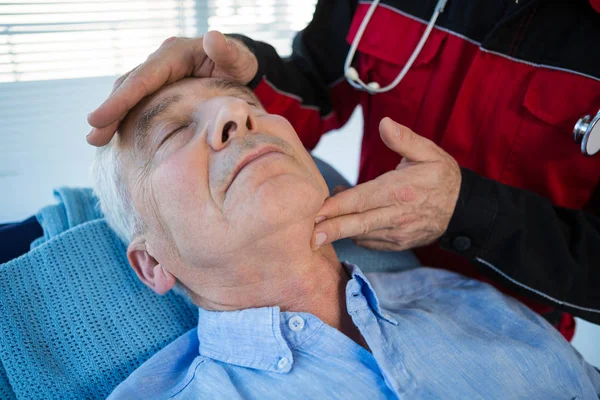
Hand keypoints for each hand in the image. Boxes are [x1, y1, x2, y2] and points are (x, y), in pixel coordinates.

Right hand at [86, 31, 257, 145]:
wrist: (239, 66)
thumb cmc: (239, 64)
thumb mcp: (238, 59)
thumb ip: (227, 52)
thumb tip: (213, 38)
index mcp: (174, 55)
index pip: (143, 78)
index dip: (121, 100)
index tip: (98, 119)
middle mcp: (160, 62)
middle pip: (129, 86)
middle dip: (110, 112)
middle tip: (92, 138)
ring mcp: (158, 74)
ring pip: (129, 94)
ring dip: (113, 116)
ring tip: (97, 140)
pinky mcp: (159, 87)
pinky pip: (138, 101)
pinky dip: (125, 117)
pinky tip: (116, 135)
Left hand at [312, 117, 460, 250]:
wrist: (463, 209)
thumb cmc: (442, 177)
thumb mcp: (428, 152)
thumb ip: (404, 139)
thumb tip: (384, 124)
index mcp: (400, 189)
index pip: (362, 199)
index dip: (338, 206)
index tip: (316, 211)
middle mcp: (397, 215)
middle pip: (358, 224)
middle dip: (331, 230)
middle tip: (308, 237)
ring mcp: (397, 233)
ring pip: (361, 234)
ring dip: (340, 230)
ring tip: (323, 220)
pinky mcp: (398, 243)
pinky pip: (370, 242)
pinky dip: (355, 235)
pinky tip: (347, 222)